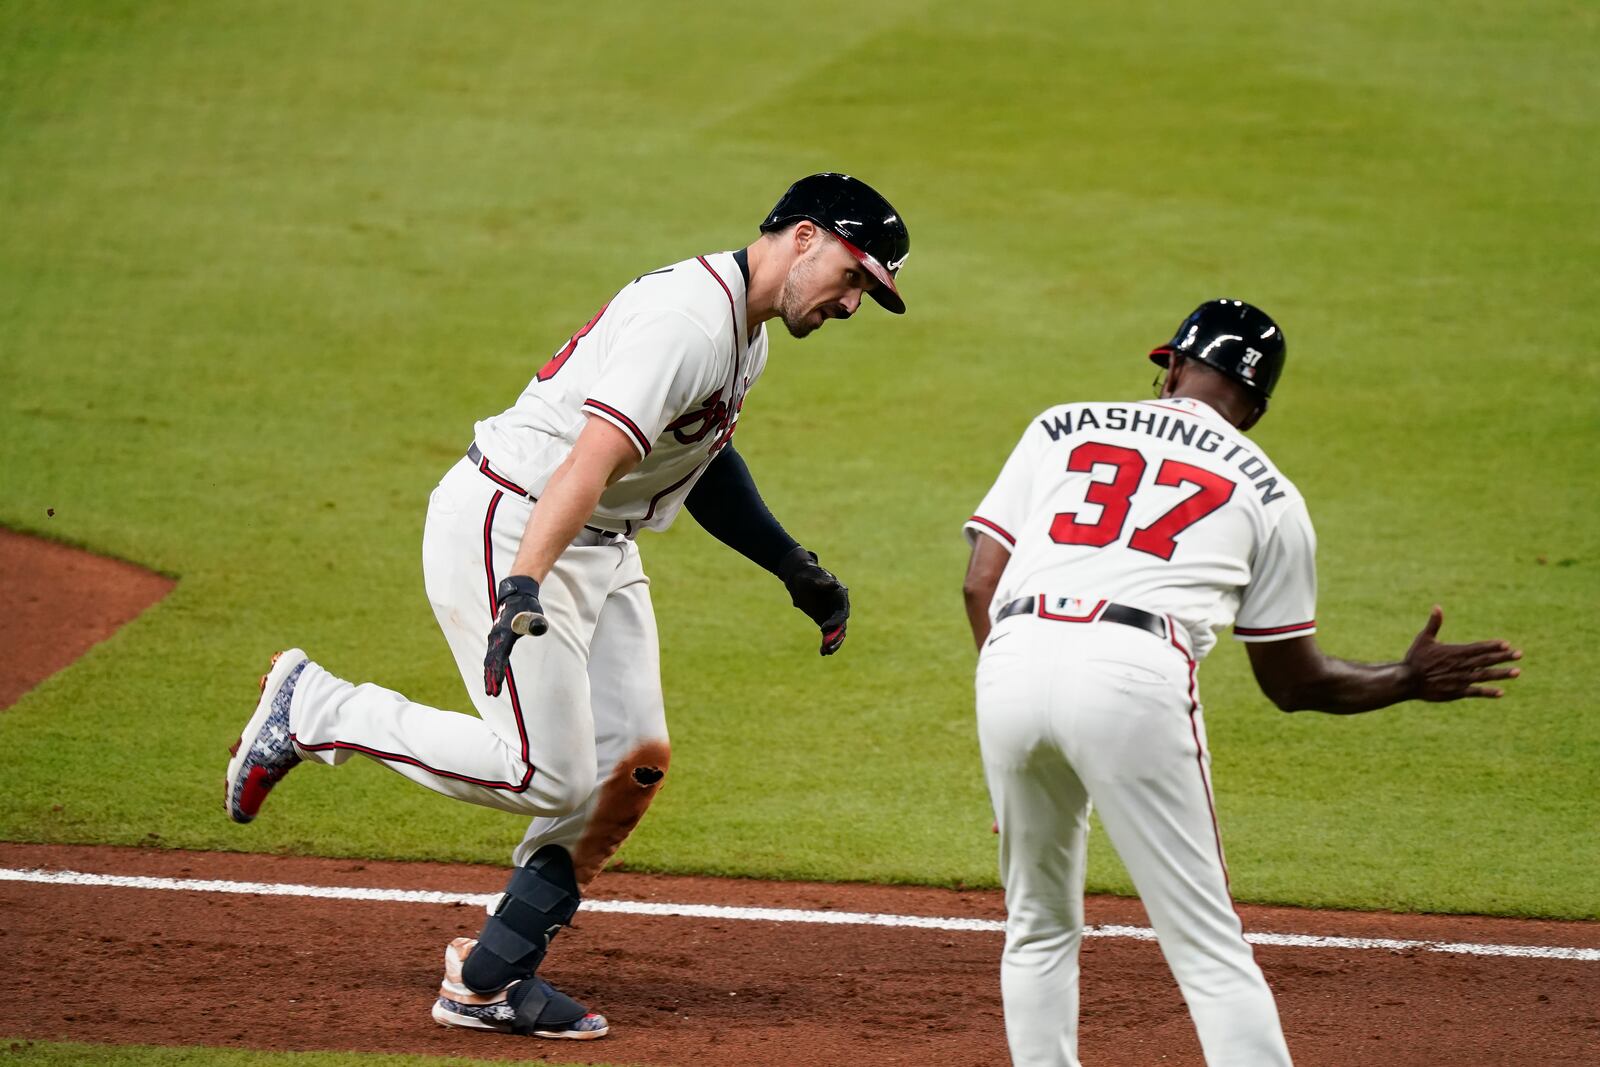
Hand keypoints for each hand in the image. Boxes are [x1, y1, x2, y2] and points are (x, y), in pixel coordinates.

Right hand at [484, 575, 547, 695]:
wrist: (516, 595)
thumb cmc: (527, 606)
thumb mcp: (534, 613)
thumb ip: (535, 622)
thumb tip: (538, 628)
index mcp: (505, 633)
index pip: (500, 656)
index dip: (498, 671)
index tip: (498, 683)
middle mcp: (496, 637)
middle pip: (491, 661)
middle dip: (491, 678)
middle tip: (492, 694)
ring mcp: (494, 638)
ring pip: (489, 660)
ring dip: (489, 675)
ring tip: (490, 691)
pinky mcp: (495, 638)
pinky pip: (491, 656)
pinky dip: (489, 668)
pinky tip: (489, 678)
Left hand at [777, 547, 849, 655]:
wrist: (799, 579)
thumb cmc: (806, 576)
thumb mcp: (812, 578)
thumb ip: (822, 583)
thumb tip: (834, 585)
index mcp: (840, 596)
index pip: (842, 612)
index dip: (835, 621)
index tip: (824, 628)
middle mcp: (839, 607)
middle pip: (842, 625)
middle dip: (836, 637)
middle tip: (828, 646)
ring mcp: (832, 615)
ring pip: (837, 633)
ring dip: (833, 643)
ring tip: (826, 652)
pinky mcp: (825, 621)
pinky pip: (828, 635)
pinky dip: (826, 643)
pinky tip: (823, 652)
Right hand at [1403, 605, 1520, 700]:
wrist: (1407, 680)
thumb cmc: (1415, 659)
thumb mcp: (1424, 639)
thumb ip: (1434, 624)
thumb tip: (1437, 606)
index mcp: (1454, 652)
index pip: (1478, 648)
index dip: (1493, 646)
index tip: (1506, 644)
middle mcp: (1461, 665)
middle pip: (1486, 660)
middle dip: (1503, 657)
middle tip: (1519, 654)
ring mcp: (1460, 679)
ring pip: (1485, 675)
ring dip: (1501, 674)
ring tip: (1517, 672)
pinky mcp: (1457, 692)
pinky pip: (1476, 692)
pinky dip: (1488, 692)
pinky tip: (1500, 692)